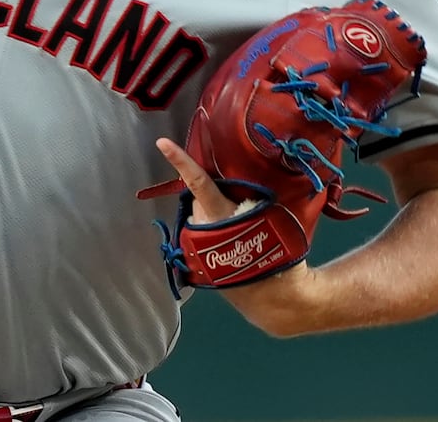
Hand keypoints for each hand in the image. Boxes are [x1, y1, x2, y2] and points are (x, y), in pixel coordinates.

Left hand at [155, 137, 319, 336]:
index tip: (162, 143)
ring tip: (235, 230)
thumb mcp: (269, 216)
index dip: (180, 161)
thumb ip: (248, 197)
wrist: (272, 295)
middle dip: (211, 195)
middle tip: (236, 206)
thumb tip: (242, 181)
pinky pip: (200, 232)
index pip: (198, 182)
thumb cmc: (275, 252)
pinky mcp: (193, 257)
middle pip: (199, 197)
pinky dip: (210, 231)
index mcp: (220, 214)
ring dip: (211, 215)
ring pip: (199, 214)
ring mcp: (195, 245)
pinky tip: (227, 243)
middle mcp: (202, 227)